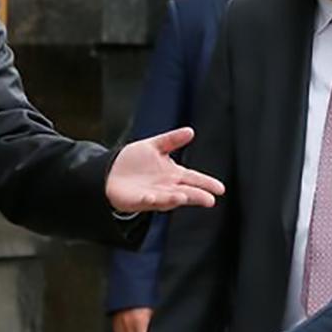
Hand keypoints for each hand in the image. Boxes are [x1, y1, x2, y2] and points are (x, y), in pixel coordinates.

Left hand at [106, 127, 224, 212]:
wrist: (111, 172)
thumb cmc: (134, 161)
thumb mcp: (154, 146)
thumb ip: (172, 140)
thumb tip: (190, 131)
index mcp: (173, 174)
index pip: (194, 179)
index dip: (206, 183)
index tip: (220, 189)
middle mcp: (167, 187)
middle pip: (186, 192)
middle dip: (197, 195)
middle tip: (209, 200)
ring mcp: (154, 195)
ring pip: (169, 198)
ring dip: (176, 198)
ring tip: (185, 197)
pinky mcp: (139, 200)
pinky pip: (146, 200)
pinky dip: (151, 199)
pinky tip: (153, 197)